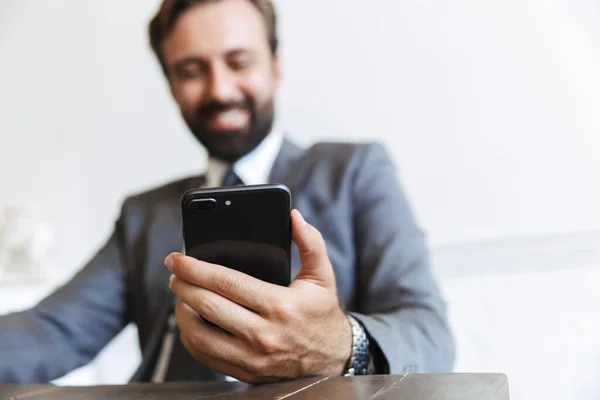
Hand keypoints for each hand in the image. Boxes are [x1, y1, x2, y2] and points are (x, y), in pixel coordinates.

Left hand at [165, 210, 351, 382]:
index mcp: (280, 306)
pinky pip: (205, 356)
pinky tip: (189, 321)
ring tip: (180, 296)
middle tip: (173, 272)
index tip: (177, 258)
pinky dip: (190, 337)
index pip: (226, 282)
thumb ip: (310, 243)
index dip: (195, 267)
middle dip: (182, 285)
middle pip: (207, 306)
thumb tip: (293, 217)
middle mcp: (263, 334)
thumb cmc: (321, 312)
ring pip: (199, 334)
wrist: (332, 357)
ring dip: (181, 312)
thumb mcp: (322, 275)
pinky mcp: (245, 372)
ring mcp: (252, 357)